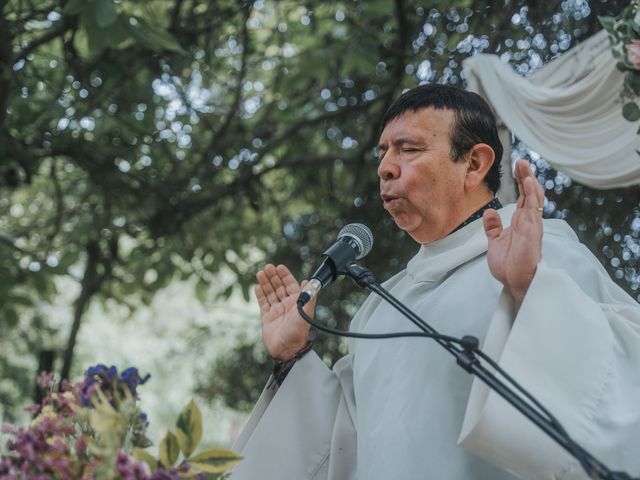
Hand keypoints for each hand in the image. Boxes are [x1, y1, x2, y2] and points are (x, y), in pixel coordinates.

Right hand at [255, 264, 315, 360]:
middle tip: (267, 267)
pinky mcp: (267, 317)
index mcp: (296, 302)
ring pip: (270, 293)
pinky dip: (260, 295)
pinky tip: (258, 286)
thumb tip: (309, 282)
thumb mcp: (306, 312)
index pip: (290, 285)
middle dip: (273, 277)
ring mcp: (276, 311)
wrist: (287, 349)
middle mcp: (287, 305)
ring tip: (260, 273)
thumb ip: (308, 296)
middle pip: (279, 287)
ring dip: (266, 283)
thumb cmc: (298, 332)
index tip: (280, 267)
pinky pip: (263, 303)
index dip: (285, 275)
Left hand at [483, 159, 543, 306]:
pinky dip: (531, 193)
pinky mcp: (532, 229)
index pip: (522, 198)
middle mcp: (527, 221)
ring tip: (524, 165)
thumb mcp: (494, 242)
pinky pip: (533, 208)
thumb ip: (493, 227)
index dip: (520, 182)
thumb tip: (489, 212)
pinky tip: (528, 181)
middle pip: (529, 193)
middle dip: (525, 176)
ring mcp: (531, 224)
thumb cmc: (508, 265)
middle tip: (521, 161)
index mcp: (519, 222)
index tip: (517, 168)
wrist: (513, 281)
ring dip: (529, 180)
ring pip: (533, 197)